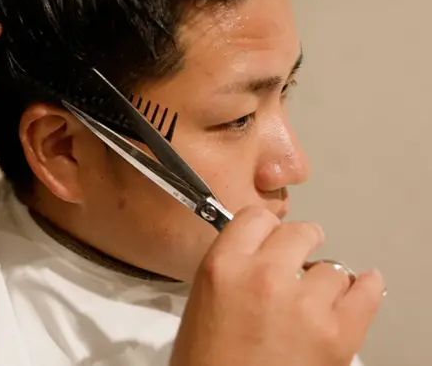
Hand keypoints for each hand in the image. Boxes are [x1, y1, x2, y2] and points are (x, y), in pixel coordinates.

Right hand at [170, 207, 384, 365]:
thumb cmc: (207, 364)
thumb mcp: (202, 304)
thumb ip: (230, 271)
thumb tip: (260, 257)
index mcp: (222, 267)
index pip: (255, 218)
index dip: (267, 229)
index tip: (272, 238)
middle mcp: (264, 277)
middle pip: (299, 233)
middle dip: (301, 246)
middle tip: (300, 262)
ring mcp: (305, 305)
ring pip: (333, 269)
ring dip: (325, 283)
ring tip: (315, 303)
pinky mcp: (338, 335)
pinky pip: (366, 293)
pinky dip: (366, 290)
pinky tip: (362, 290)